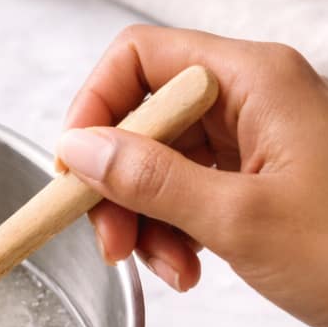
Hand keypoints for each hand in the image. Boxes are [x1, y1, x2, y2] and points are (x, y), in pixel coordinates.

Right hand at [55, 25, 327, 326]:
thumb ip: (151, 179)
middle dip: (115, 183)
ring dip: (142, 219)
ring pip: (156, 162)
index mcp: (254, 80)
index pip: (140, 58)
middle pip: (142, 117)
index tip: (73, 169)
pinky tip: (187, 268)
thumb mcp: (238, 219)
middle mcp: (249, 99)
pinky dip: (170, 232)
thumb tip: (79, 148)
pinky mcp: (249, 179)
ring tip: (165, 268)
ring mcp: (250, 140)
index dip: (95, 106)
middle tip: (111, 241)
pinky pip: (182, 193)